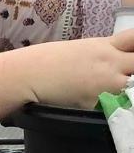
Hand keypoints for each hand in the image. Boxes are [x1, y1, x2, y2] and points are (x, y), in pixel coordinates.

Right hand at [12, 30, 133, 109]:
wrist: (29, 75)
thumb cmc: (49, 60)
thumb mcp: (81, 49)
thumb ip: (103, 53)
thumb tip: (117, 58)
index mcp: (105, 46)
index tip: (133, 53)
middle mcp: (110, 62)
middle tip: (126, 75)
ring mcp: (106, 83)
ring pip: (133, 87)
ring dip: (129, 90)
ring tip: (118, 92)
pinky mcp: (98, 103)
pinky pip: (115, 106)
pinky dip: (114, 107)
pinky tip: (106, 106)